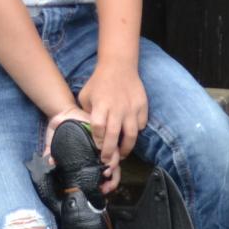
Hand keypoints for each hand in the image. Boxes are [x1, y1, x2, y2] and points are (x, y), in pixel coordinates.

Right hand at [44, 101, 120, 194]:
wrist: (62, 113)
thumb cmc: (60, 131)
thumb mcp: (54, 145)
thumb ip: (52, 154)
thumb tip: (48, 162)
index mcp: (91, 157)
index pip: (104, 174)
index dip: (106, 184)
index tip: (101, 191)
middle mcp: (99, 152)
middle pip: (113, 169)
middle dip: (112, 181)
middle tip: (105, 187)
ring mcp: (101, 142)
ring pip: (114, 158)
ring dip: (112, 167)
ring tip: (106, 173)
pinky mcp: (101, 133)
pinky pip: (110, 144)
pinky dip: (110, 152)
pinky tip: (104, 157)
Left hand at [76, 63, 148, 192]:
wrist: (118, 66)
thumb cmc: (98, 83)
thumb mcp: (86, 96)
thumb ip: (87, 113)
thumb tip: (86, 132)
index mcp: (100, 104)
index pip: (98, 127)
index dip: (98, 142)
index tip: (97, 151)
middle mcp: (117, 107)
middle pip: (114, 134)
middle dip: (110, 152)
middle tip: (108, 163)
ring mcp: (131, 108)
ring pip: (131, 134)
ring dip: (127, 148)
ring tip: (122, 155)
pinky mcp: (142, 106)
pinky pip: (141, 125)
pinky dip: (136, 133)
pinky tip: (130, 137)